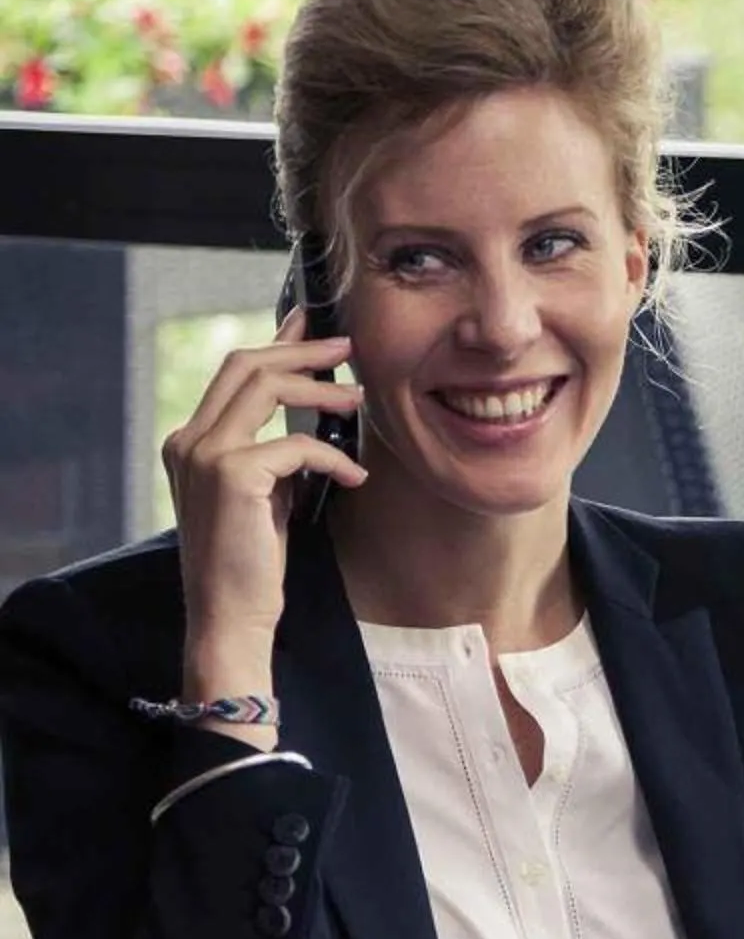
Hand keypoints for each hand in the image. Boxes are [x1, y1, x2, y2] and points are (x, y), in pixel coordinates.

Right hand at [164, 307, 365, 699]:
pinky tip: (354, 476)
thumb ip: (274, 455)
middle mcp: (188, 440)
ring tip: (360, 398)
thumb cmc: (252, 562)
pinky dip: (332, 455)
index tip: (313, 323)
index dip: (277, 341)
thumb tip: (312, 418)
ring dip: (321, 387)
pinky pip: (296, 444)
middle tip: (348, 346)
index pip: (234, 372)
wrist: (231, 616)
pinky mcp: (232, 476)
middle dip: (301, 348)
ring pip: (266, 387)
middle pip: (247, 364)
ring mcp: (204, 455)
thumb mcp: (263, 495)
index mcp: (191, 441)